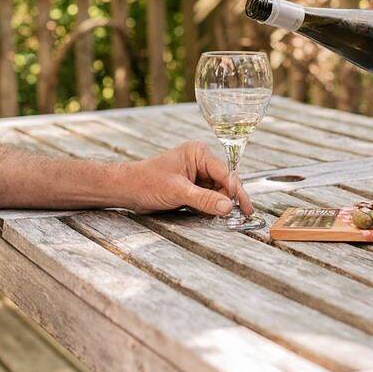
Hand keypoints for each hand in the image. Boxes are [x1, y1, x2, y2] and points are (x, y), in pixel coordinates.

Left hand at [124, 141, 252, 216]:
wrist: (126, 189)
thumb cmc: (146, 182)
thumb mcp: (178, 191)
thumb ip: (204, 199)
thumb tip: (228, 207)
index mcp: (198, 153)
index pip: (226, 173)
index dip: (237, 191)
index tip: (246, 209)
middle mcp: (200, 161)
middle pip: (224, 183)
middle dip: (227, 200)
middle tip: (233, 218)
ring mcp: (196, 175)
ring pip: (217, 192)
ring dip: (218, 206)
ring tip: (217, 218)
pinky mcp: (192, 187)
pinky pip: (208, 198)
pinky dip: (209, 208)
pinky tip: (208, 216)